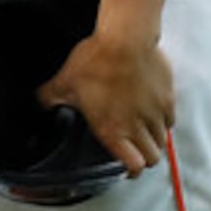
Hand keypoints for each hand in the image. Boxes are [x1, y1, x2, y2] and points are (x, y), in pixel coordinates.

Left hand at [39, 30, 175, 176]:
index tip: (127, 169)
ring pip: (163, 139)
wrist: (125, 40)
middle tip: (137, 152)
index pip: (134, 165)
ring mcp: (156, 112)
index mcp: (113, 129)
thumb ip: (49, 98)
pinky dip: (163, 120)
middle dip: (145, 159)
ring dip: (154, 140)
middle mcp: (138, 125)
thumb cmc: (96, 61)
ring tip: (143, 132)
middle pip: (153, 157)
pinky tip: (152, 112)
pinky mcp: (168, 97)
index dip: (132, 171)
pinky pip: (170, 118)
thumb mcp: (63, 82)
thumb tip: (39, 102)